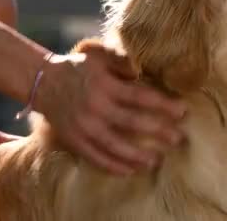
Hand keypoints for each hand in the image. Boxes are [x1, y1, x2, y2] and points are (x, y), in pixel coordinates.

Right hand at [35, 44, 185, 175]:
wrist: (43, 82)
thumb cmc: (78, 68)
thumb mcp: (99, 56)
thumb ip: (122, 60)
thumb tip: (144, 68)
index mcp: (105, 85)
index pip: (140, 96)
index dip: (163, 104)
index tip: (182, 111)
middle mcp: (95, 107)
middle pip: (132, 122)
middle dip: (158, 131)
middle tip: (178, 139)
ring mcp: (83, 127)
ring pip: (115, 146)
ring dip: (138, 155)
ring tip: (157, 160)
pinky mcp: (74, 141)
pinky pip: (96, 157)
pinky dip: (114, 166)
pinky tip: (130, 171)